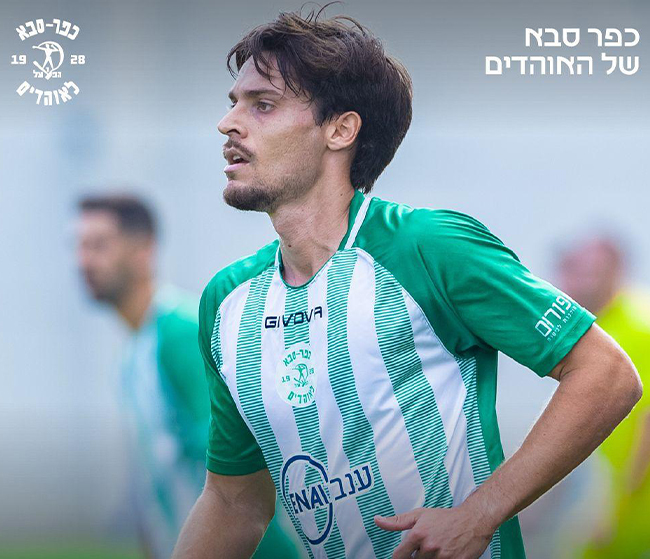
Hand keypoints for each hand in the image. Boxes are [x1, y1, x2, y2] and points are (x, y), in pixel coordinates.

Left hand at [374, 505, 494, 558]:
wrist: (472, 520)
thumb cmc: (445, 517)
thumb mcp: (419, 515)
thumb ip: (397, 521)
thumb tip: (377, 520)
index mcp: (418, 534)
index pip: (399, 556)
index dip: (400, 557)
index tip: (404, 555)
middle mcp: (429, 547)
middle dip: (418, 557)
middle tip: (427, 548)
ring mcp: (442, 557)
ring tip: (436, 550)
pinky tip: (445, 554)